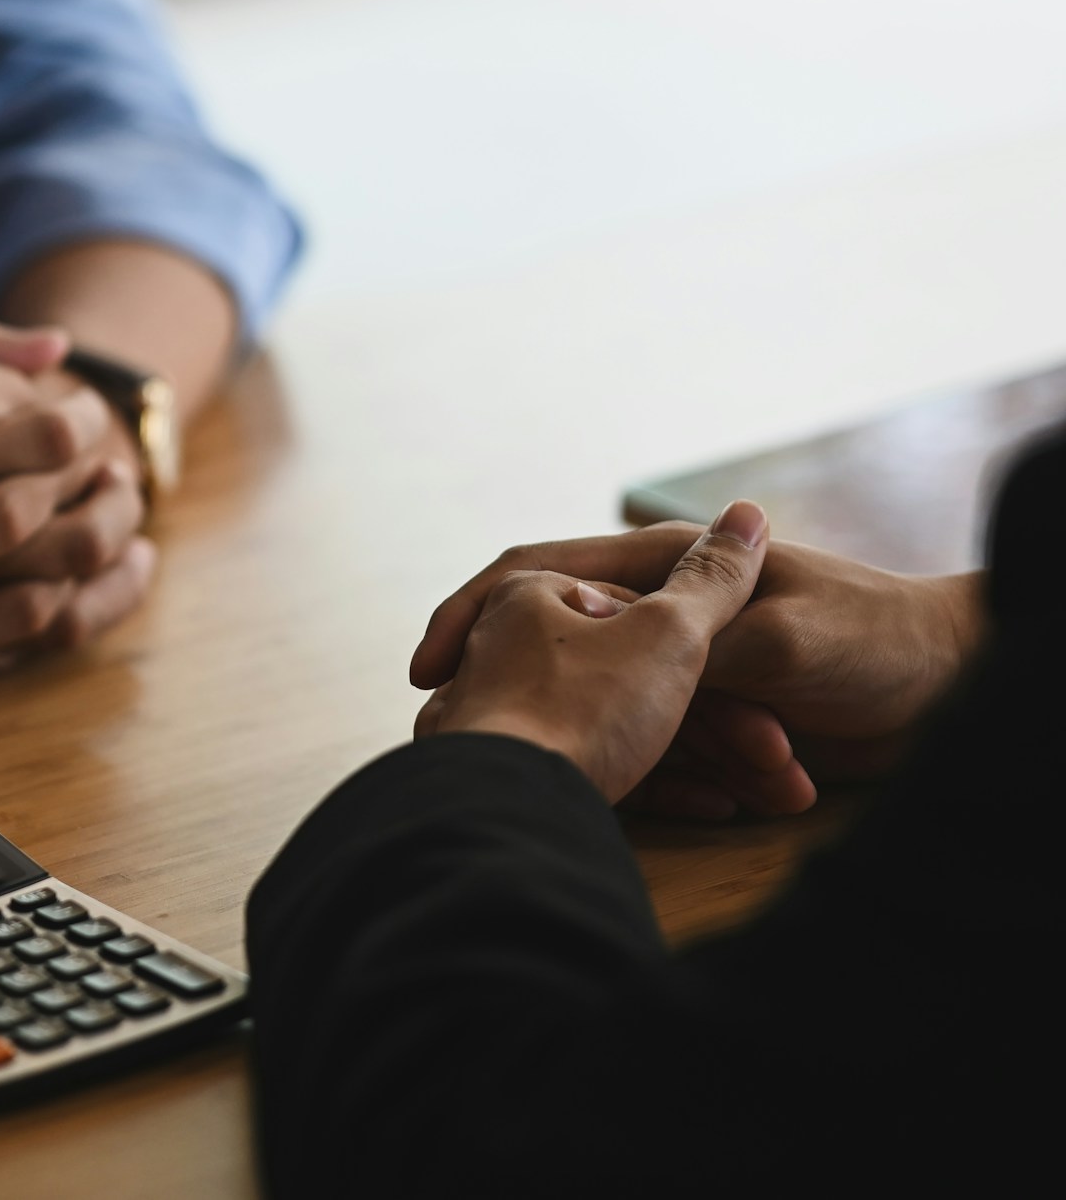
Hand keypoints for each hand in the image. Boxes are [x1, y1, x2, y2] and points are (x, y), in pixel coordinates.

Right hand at [413, 517, 981, 817]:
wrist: (947, 685)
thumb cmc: (873, 641)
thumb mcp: (780, 641)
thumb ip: (699, 633)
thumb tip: (614, 639)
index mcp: (655, 564)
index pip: (530, 573)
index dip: (464, 617)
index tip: (424, 678)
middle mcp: (651, 610)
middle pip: (561, 659)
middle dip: (564, 720)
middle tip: (533, 771)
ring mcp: (671, 664)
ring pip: (610, 716)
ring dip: (651, 763)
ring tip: (712, 792)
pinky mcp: (697, 714)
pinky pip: (652, 752)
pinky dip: (677, 783)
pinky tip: (713, 807)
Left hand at [415, 503, 770, 801]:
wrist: (508, 811)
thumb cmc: (585, 708)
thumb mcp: (667, 632)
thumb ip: (712, 580)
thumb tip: (748, 516)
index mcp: (531, 595)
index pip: (632, 596)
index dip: (707, 627)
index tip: (754, 658)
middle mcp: (507, 647)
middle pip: (641, 673)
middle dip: (724, 715)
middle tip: (779, 750)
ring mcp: (507, 715)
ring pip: (632, 725)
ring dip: (709, 754)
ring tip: (773, 786)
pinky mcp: (515, 774)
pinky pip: (603, 769)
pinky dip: (662, 783)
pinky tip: (718, 804)